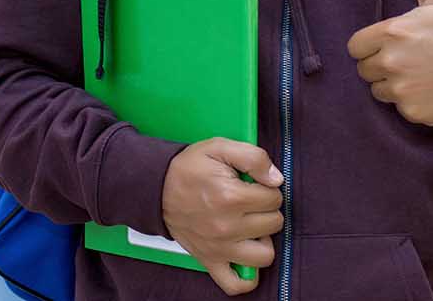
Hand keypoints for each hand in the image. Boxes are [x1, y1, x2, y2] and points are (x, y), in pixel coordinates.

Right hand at [160, 138, 284, 295]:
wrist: (156, 187)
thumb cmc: (189, 168)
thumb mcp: (219, 148)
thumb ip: (253, 157)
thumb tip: (276, 179)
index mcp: (230, 196)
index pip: (274, 198)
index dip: (268, 188)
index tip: (253, 185)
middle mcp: (227, 226)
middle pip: (273, 223)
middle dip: (266, 209)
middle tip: (250, 201)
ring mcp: (219, 247)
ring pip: (265, 255)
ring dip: (262, 239)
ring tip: (250, 226)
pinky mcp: (210, 260)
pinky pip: (236, 284)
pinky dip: (246, 276)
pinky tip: (245, 254)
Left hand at [347, 0, 432, 125]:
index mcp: (390, 33)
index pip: (355, 46)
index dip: (370, 45)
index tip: (390, 43)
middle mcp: (391, 63)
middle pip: (364, 70)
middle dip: (380, 65)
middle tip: (408, 58)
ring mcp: (401, 89)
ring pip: (378, 91)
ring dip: (392, 84)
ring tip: (419, 73)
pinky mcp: (412, 111)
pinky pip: (398, 107)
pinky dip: (410, 101)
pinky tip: (429, 89)